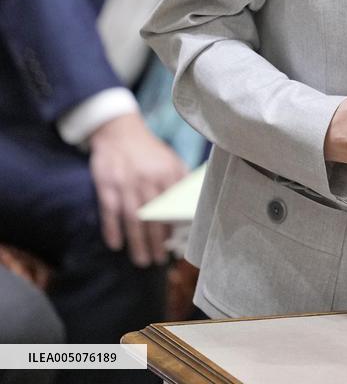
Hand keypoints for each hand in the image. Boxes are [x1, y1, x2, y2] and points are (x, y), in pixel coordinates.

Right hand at [88, 113, 187, 266]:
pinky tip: (116, 245)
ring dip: (137, 242)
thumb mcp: (170, 159)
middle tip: (158, 260)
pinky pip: (109, 211)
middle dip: (157, 241)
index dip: (176, 227)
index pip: (173, 206)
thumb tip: (192, 203)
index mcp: (167, 173)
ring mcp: (126, 183)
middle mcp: (147, 179)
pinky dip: (112, 229)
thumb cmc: (148, 150)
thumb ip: (181, 179)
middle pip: (154, 217)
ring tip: (142, 261)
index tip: (177, 245)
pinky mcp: (106, 185)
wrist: (119, 131)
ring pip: (133, 218)